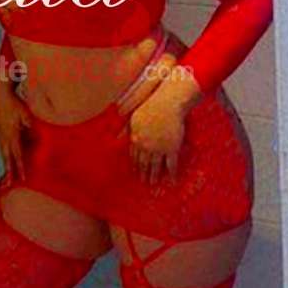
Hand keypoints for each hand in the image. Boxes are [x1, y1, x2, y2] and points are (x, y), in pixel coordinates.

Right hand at [0, 79, 31, 180]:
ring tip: (8, 179)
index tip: (22, 179)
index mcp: (12, 135)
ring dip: (7, 166)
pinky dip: (6, 157)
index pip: (17, 156)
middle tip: (9, 185)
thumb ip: (31, 128)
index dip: (21, 168)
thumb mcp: (26, 115)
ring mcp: (0, 135)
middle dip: (10, 173)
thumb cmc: (14, 103)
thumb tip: (37, 140)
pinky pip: (3, 148)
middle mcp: (4, 138)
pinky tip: (8, 161)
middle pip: (8, 159)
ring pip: (4, 154)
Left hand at [118, 61, 202, 184]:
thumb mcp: (133, 117)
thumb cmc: (150, 106)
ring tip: (154, 184)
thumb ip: (125, 129)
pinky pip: (171, 165)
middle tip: (144, 182)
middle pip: (144, 163)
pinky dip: (172, 174)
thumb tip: (115, 137)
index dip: (135, 165)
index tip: (135, 172)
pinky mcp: (172, 149)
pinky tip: (172, 181)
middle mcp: (146, 147)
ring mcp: (159, 149)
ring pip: (156, 166)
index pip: (134, 156)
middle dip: (143, 174)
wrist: (167, 104)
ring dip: (155, 176)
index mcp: (136, 139)